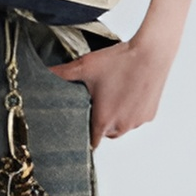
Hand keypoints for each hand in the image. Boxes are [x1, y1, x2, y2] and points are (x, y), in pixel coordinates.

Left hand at [49, 37, 175, 148]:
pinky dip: (130, 109)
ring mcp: (138, 121)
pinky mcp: (150, 114)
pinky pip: (136, 118)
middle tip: (94, 101)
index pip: (92, 141)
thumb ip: (62, 73)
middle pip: (106, 133)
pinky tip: (126, 91)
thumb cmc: (119, 61)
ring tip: (110, 94)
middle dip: (99, 122)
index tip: (79, 125)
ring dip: (115, 116)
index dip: (84, 134)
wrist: (151, 53)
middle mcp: (122, 126)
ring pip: (122, 126)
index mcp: (104, 120)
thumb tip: (44, 72)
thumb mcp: (86, 66)